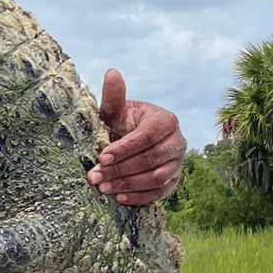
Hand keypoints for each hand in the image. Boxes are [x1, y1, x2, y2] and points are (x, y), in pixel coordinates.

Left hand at [87, 69, 185, 205]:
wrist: (131, 143)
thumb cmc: (121, 126)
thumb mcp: (115, 113)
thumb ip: (114, 97)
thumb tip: (111, 73)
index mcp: (165, 121)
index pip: (147, 136)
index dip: (124, 148)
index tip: (101, 157)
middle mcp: (177, 141)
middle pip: (151, 160)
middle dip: (120, 170)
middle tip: (95, 177)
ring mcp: (178, 163)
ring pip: (156, 178)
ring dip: (128, 185)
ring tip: (103, 188)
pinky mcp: (173, 182)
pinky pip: (160, 193)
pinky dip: (139, 197)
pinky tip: (119, 198)